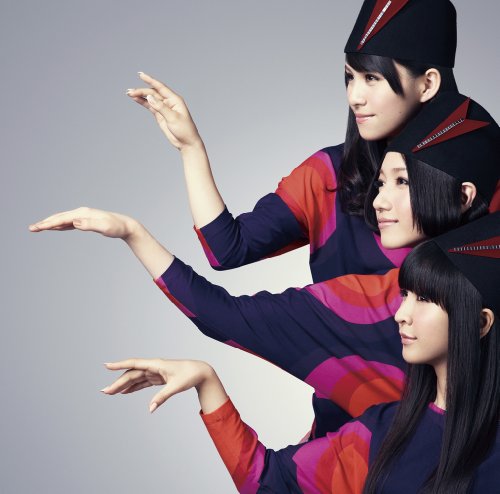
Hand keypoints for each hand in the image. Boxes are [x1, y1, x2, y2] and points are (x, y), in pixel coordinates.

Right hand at [29, 207, 137, 238]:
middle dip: (44, 223)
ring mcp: (83, 216)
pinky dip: (59, 225)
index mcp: (83, 213)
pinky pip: (69, 223)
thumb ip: (90, 225)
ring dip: (50, 223)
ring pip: (62, 219)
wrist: (126, 226)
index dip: (48, 224)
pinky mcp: (86, 221)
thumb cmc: (116, 227)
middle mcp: (81, 213)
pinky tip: (54, 228)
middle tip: (31, 228)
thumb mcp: (105, 228)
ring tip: (37, 228)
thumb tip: (75, 222)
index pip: (62, 218)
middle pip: (59, 217)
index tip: (37, 228)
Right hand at [102, 358, 216, 412]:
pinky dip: (133, 387)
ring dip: (123, 385)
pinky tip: (125, 392)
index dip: (119, 365)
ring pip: (136, 378)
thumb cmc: (190, 375)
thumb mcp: (176, 386)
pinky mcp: (158, 378)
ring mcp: (155, 372)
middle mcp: (153, 367)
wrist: (200, 372)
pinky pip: (142, 382)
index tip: (106, 366)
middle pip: (132, 374)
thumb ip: (162, 397)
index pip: (134, 363)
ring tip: (110, 393)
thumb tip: (150, 409)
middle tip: (104, 392)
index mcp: (156, 364)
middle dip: (117, 382)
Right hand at [127, 72, 201, 150]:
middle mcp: (169, 102)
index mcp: (175, 100)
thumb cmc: (184, 130)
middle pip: (153, 93)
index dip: (150, 80)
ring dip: (140, 96)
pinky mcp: (160, 115)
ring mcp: (164, 108)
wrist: (187, 143)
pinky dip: (143, 102)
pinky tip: (135, 99)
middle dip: (141, 91)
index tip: (140, 75)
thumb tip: (149, 97)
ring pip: (150, 99)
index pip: (160, 87)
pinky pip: (150, 106)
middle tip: (130, 92)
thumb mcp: (173, 118)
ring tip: (129, 93)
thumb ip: (161, 107)